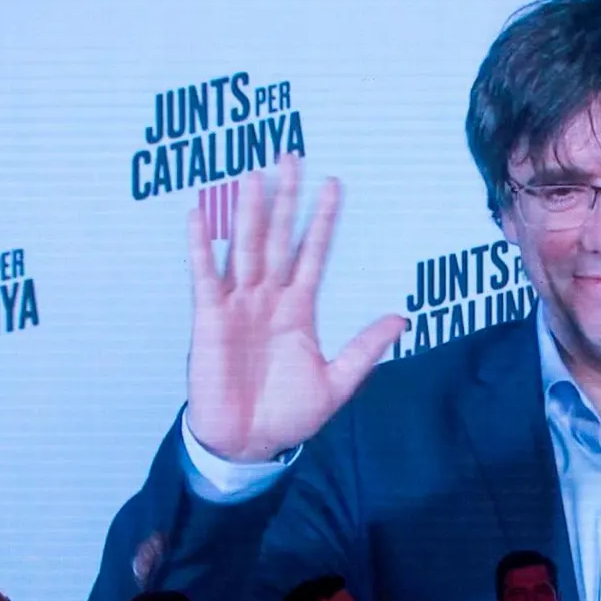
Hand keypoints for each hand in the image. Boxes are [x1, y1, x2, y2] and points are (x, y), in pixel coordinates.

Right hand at [183, 158, 408, 462]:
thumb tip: (401, 319)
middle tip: (291, 157)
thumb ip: (365, 349)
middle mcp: (268, 299)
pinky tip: (199, 215)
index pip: (313, 254)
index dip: (322, 221)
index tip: (334, 185)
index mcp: (298, 310)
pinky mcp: (209, 318)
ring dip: (248, 211)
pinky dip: (200, 246)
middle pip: (278, 238)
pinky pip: (204, 276)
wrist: (247, 443)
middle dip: (286, 199)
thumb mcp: (336, 382)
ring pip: (244, 247)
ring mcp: (237, 305)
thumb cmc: (288, 415)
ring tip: (253, 173)